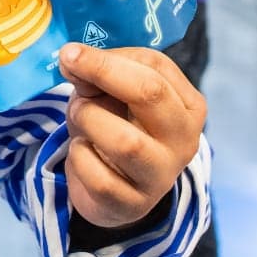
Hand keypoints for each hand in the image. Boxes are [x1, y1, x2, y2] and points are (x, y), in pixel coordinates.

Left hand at [57, 43, 206, 228]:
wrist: (115, 191)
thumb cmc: (116, 127)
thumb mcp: (110, 95)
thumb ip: (96, 75)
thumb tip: (71, 57)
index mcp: (188, 105)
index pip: (156, 67)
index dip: (108, 56)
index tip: (72, 52)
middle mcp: (184, 140)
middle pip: (150, 94)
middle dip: (103, 74)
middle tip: (68, 66)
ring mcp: (162, 175)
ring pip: (125, 141)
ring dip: (89, 119)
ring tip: (79, 116)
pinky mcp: (134, 204)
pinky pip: (99, 177)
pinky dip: (79, 158)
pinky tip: (81, 153)